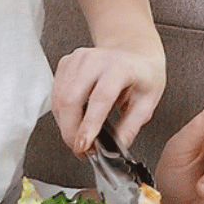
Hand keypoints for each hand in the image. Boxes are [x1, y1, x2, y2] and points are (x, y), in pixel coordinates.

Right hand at [51, 43, 165, 154]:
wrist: (135, 53)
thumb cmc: (142, 76)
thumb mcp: (147, 103)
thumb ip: (130, 127)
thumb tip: (115, 149)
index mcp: (120, 68)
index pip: (100, 98)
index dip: (89, 125)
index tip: (84, 145)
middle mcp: (96, 60)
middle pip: (71, 99)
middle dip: (71, 131)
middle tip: (81, 150)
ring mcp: (78, 59)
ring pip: (60, 99)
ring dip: (65, 125)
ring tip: (81, 137)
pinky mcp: (66, 63)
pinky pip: (56, 94)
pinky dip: (62, 114)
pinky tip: (76, 120)